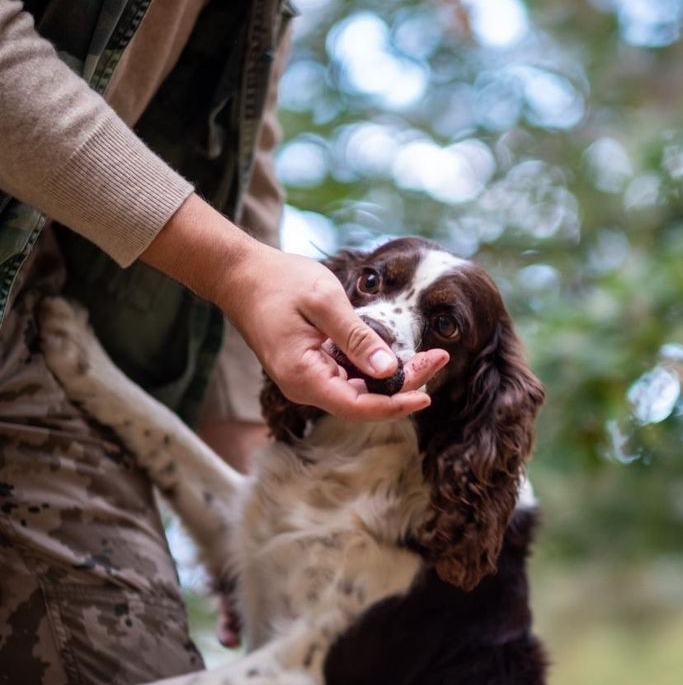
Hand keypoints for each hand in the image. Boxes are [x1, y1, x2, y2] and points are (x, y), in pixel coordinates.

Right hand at [142, 197, 448, 419]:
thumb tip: (389, 369)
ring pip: (359, 391)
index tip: (428, 396)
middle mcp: (305, 387)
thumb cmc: (279, 282)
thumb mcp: (323, 301)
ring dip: (393, 377)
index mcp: (304, 377)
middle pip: (363, 402)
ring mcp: (307, 380)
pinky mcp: (311, 369)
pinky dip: (375, 368)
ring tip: (428, 355)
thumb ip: (357, 336)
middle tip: (439, 358)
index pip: (358, 408)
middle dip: (404, 386)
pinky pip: (348, 378)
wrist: (241, 276)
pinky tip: (398, 352)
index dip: (396, 405)